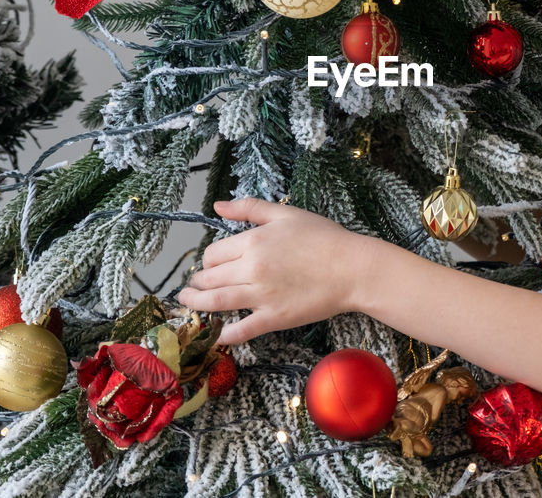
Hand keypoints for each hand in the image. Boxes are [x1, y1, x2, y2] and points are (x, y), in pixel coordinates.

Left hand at [177, 198, 367, 344]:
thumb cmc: (323, 237)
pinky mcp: (273, 318)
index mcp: (252, 242)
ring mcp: (261, 296)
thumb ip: (249, 208)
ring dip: (196, 304)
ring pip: (216, 302)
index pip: (213, 254)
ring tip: (189, 303)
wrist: (352, 267)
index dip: (208, 259)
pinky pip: (241, 330)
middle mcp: (251, 269)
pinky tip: (215, 335)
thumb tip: (217, 206)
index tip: (212, 264)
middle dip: (198, 282)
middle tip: (194, 285)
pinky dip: (223, 334)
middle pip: (209, 278)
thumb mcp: (286, 214)